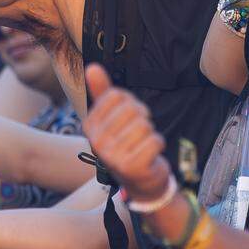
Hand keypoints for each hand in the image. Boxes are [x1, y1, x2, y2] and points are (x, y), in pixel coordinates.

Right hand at [84, 64, 171, 202]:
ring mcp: (113, 156)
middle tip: (138, 134)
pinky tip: (149, 155)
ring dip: (150, 133)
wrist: (139, 181)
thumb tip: (92, 67)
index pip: (117, 95)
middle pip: (132, 109)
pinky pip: (155, 140)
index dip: (130, 103)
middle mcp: (97, 141)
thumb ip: (103, 92)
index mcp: (90, 126)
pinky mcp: (132, 167)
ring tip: (142, 145)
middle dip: (142, 118)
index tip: (128, 119)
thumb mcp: (113, 117)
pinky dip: (158, 145)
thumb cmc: (126, 143)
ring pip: (145, 125)